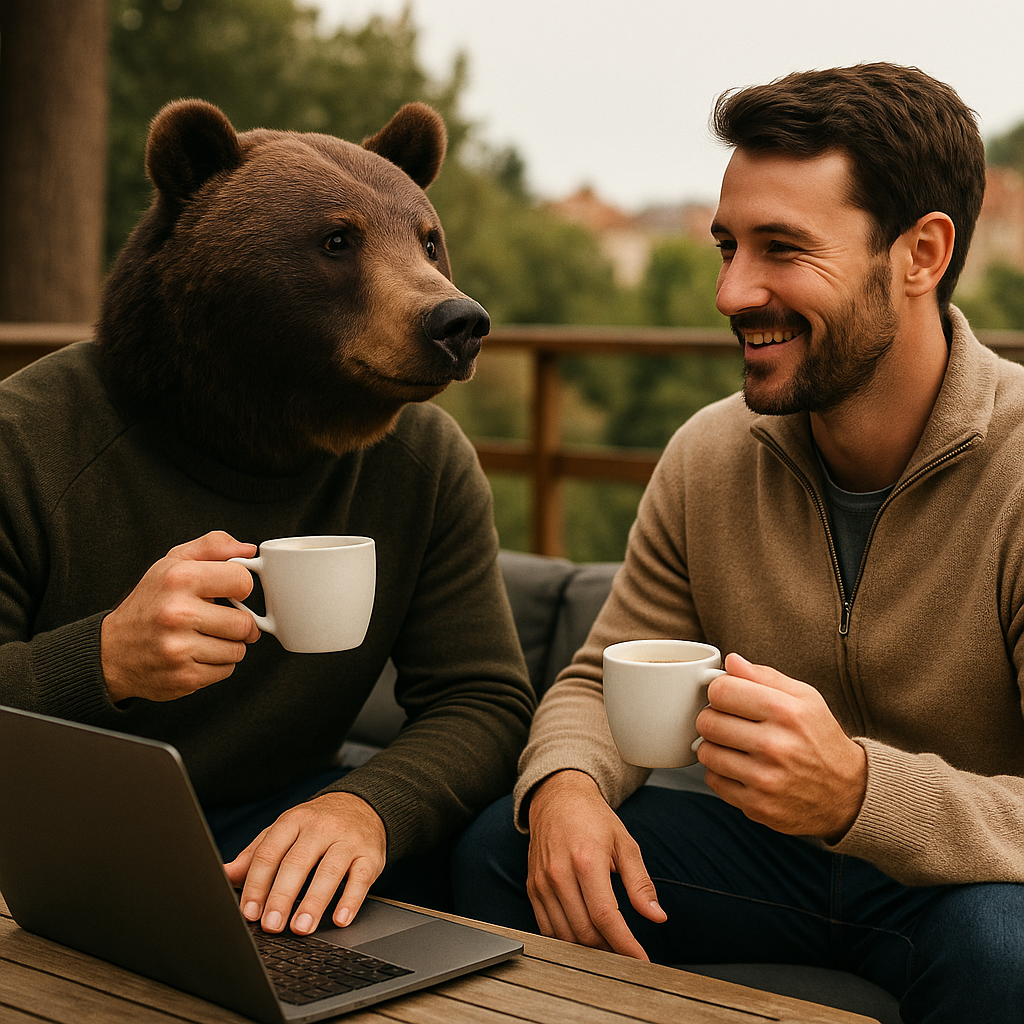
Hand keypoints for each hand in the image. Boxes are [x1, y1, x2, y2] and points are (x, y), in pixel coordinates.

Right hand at [100, 531, 260, 702]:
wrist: (111, 652)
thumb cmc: (149, 603)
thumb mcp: (173, 562)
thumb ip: (213, 546)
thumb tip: (249, 550)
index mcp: (178, 578)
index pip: (242, 581)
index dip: (241, 588)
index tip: (231, 592)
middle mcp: (177, 613)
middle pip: (244, 623)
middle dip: (238, 622)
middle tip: (219, 620)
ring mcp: (178, 648)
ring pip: (238, 650)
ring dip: (228, 645)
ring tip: (203, 636)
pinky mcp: (183, 677)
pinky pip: (227, 670)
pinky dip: (217, 664)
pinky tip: (196, 654)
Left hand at [225, 792, 386, 934]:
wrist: (363, 805)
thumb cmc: (317, 825)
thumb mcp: (285, 831)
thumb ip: (256, 854)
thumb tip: (224, 875)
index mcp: (293, 821)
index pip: (270, 853)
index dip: (257, 884)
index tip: (249, 912)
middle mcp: (321, 828)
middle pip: (297, 862)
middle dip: (282, 896)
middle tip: (271, 925)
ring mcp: (347, 840)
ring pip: (329, 871)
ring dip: (314, 902)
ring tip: (301, 928)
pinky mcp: (370, 854)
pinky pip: (361, 878)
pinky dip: (351, 900)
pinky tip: (341, 918)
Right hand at [526, 770, 665, 959]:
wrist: (557, 798)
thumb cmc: (593, 818)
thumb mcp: (625, 843)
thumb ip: (640, 883)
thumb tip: (657, 916)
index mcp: (587, 860)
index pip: (606, 916)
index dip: (625, 945)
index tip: (641, 960)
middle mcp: (560, 873)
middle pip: (585, 931)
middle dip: (610, 950)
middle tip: (628, 953)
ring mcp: (542, 882)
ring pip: (565, 935)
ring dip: (589, 949)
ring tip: (609, 947)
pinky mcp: (533, 887)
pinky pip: (546, 928)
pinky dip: (566, 940)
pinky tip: (583, 936)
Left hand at [695, 652, 866, 841]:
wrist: (847, 794)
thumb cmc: (821, 739)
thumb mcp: (805, 698)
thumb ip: (764, 676)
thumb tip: (731, 661)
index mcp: (785, 712)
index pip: (721, 691)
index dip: (718, 691)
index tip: (727, 697)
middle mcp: (775, 746)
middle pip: (707, 722)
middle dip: (713, 718)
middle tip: (729, 722)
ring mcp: (764, 779)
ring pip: (706, 752)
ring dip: (715, 747)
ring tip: (735, 746)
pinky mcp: (757, 805)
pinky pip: (713, 780)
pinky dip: (721, 773)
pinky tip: (740, 768)